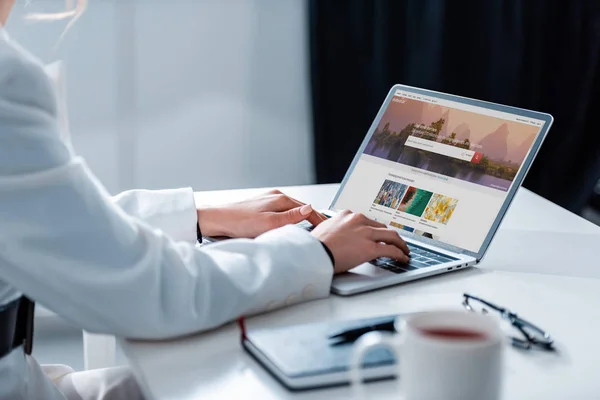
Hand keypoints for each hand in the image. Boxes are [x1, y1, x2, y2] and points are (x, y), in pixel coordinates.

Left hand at [197, 189, 326, 237]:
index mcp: (280, 199)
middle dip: (312, 218)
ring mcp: (267, 201)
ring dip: (301, 218)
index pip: (308, 209)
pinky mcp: (260, 207)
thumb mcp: (270, 223)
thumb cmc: (239, 222)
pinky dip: (289, 219)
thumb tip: (310, 209)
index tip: (328, 229)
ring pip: (291, 210)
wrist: (216, 221)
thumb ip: (292, 217)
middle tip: (322, 230)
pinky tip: (289, 226)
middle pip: (301, 209)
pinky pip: (281, 212)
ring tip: (310, 229)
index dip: (319, 220)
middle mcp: (275, 197)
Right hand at [311, 210, 409, 273]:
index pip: (367, 221)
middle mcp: (358, 220)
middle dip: (390, 236)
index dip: (375, 230)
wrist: (312, 254)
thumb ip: (335, 231)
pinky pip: (390, 250)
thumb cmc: (314, 246)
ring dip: (400, 244)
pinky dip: (400, 254)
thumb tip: (338, 238)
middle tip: (396, 243)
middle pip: (382, 227)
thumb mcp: (324, 231)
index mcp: (346, 215)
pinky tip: (403, 258)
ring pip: (391, 236)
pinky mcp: (370, 248)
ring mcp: (365, 233)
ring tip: (404, 251)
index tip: (378, 235)